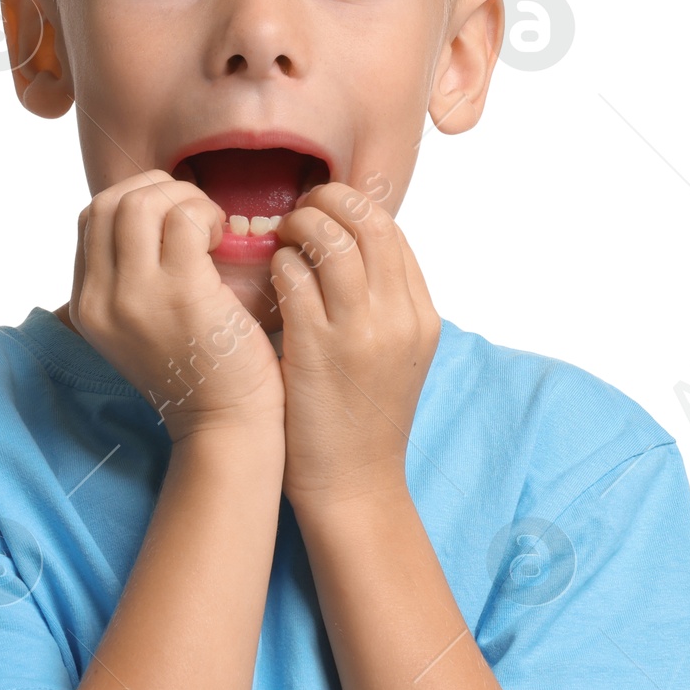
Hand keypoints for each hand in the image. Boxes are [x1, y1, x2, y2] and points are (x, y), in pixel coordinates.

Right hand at [70, 170, 283, 442]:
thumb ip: (130, 279)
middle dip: (157, 189)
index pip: (90, 219)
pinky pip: (184, 219)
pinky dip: (206, 214)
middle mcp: (100, 300)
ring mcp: (136, 296)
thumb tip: (149, 218)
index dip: (134, 199)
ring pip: (141, 202)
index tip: (171, 216)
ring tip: (210, 226)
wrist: (226, 423)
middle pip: (109, 202)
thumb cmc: (198, 370)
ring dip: (183, 198)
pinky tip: (224, 239)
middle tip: (195, 213)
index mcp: (87, 306)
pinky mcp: (180, 293)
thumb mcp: (140, 326)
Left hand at [269, 183, 440, 508]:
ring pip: (330, 239)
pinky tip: (268, 276)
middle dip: (328, 202)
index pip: (392, 232)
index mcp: (422, 316)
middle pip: (368, 222)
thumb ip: (382, 306)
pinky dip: (276, 263)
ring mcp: (361, 332)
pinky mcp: (318, 348)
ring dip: (298, 226)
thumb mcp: (394, 357)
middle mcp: (399, 317)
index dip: (354, 208)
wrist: (354, 486)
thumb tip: (349, 250)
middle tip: (297, 210)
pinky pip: (293, 276)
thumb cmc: (362, 421)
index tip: (324, 211)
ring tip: (278, 236)